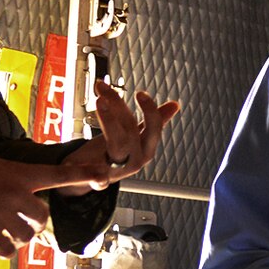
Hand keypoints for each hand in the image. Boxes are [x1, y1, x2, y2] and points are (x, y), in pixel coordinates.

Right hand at [0, 152, 96, 256]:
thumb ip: (14, 179)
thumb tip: (25, 194)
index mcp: (19, 174)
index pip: (59, 174)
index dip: (84, 175)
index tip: (105, 177)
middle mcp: (15, 193)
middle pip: (42, 218)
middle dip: (34, 224)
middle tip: (18, 222)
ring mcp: (2, 213)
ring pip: (27, 236)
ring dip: (19, 238)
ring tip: (2, 232)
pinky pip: (8, 250)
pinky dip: (4, 250)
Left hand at [52, 80, 182, 194]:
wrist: (92, 178)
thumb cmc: (116, 154)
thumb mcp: (135, 137)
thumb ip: (152, 122)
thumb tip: (175, 105)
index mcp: (146, 149)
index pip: (153, 128)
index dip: (149, 111)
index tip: (140, 93)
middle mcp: (135, 159)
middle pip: (131, 131)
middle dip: (119, 107)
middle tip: (105, 88)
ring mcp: (117, 170)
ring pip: (116, 143)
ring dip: (108, 121)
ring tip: (99, 101)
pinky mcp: (98, 181)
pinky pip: (99, 181)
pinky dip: (99, 180)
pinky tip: (97, 176)